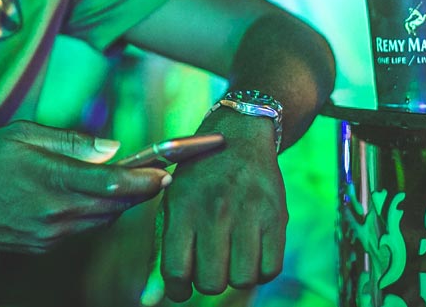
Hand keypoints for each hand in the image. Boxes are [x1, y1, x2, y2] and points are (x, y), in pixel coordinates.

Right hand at [0, 120, 167, 253]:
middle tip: (157, 174)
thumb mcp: (22, 134)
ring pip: (100, 220)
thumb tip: (113, 148)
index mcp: (51, 179)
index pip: (112, 183)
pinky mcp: (42, 246)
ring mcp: (49, 234)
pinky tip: (88, 196)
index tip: (166, 171)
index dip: (145, 179)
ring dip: (117, 202)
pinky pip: (80, 230)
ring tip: (124, 181)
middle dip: (139, 191)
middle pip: (114, 205)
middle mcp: (54, 212)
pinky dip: (93, 213)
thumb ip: (70, 142)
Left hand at [159, 110, 285, 300]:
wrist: (239, 135)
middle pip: (211, 283)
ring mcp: (248, 212)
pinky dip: (261, 269)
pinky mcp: (277, 215)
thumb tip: (148, 302)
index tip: (182, 283)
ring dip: (236, 275)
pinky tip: (252, 250)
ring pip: (242, 280)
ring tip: (231, 254)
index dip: (178, 289)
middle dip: (207, 281)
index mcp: (182, 207)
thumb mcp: (171, 206)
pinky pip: (270, 269)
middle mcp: (214, 209)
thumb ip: (160, 255)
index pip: (176, 273)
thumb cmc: (197, 179)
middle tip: (209, 262)